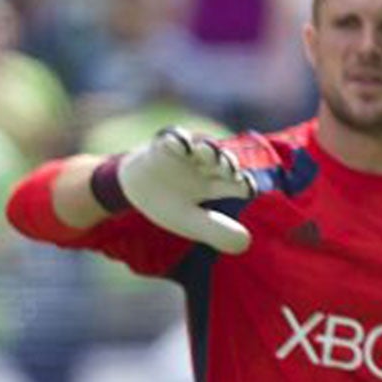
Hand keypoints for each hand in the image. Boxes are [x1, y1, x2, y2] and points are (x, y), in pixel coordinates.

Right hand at [116, 128, 256, 253]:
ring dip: (207, 148)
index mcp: (214, 184)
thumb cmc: (168, 204)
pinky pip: (172, 138)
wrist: (134, 189)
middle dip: (226, 163)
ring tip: (208, 152)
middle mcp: (205, 166)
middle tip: (229, 169)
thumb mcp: (191, 222)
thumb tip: (246, 243)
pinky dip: (177, 140)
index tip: (248, 189)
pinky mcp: (163, 145)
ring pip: (202, 146)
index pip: (236, 182)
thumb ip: (216, 231)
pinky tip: (182, 145)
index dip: (244, 184)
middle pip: (222, 161)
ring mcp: (186, 154)